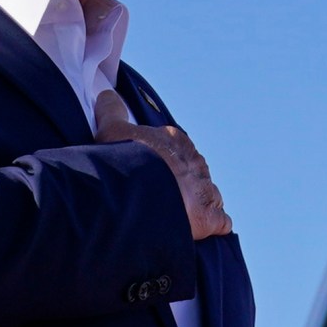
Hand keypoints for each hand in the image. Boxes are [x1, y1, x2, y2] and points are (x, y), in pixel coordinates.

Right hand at [97, 91, 231, 240]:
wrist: (140, 192)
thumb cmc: (125, 160)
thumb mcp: (110, 131)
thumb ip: (110, 111)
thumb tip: (106, 92)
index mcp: (175, 141)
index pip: (174, 147)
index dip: (160, 161)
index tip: (145, 173)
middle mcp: (195, 162)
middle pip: (191, 172)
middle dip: (178, 184)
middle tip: (154, 198)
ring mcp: (206, 189)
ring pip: (208, 195)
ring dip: (195, 205)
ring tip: (173, 219)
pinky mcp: (211, 217)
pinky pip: (220, 222)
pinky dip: (211, 227)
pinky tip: (196, 233)